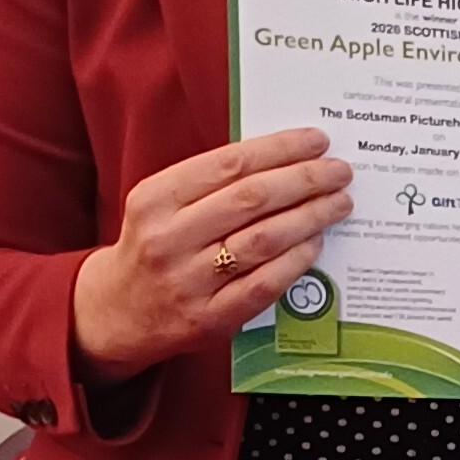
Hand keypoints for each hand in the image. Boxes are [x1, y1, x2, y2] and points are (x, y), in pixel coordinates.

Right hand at [69, 128, 353, 380]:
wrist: (119, 311)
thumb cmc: (155, 244)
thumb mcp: (163, 204)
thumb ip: (212, 181)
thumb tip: (287, 156)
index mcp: (154, 199)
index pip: (230, 163)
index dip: (280, 149)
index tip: (316, 140)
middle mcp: (167, 239)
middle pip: (252, 199)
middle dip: (305, 180)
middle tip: (340, 172)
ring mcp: (188, 282)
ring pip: (263, 240)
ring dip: (310, 217)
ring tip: (339, 203)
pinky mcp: (209, 319)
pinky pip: (265, 284)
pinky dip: (297, 259)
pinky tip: (316, 242)